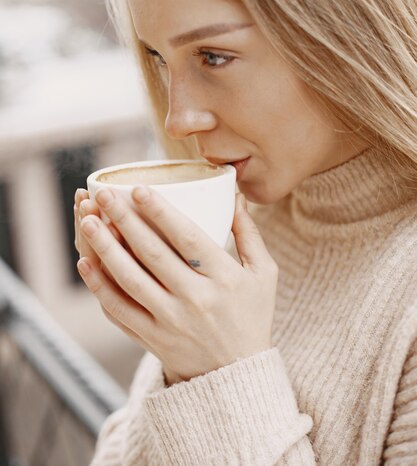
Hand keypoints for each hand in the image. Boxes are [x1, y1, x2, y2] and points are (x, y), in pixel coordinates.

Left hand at [76, 185, 278, 382]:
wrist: (237, 376)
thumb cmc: (252, 316)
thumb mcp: (263, 274)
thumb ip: (249, 233)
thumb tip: (236, 193)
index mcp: (224, 279)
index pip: (188, 238)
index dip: (161, 212)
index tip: (138, 189)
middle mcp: (196, 300)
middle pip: (153, 255)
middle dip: (125, 221)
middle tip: (104, 195)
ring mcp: (171, 322)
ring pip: (130, 281)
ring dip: (105, 249)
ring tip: (88, 221)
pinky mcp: (152, 339)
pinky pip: (119, 311)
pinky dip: (99, 287)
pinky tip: (85, 262)